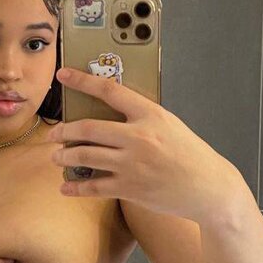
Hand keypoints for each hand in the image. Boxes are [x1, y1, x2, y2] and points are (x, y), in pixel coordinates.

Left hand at [48, 66, 234, 220]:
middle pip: (89, 128)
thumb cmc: (190, 154)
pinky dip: (76, 187)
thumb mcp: (169, 124)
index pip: (110, 90)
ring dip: (65, 156)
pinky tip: (66, 187)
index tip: (63, 75)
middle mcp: (138, 137)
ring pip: (86, 156)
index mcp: (150, 115)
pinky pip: (94, 186)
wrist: (208, 187)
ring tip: (57, 156)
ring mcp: (132, 164)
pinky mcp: (130, 188)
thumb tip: (111, 112)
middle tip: (54, 134)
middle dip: (64, 131)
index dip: (82, 81)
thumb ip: (142, 117)